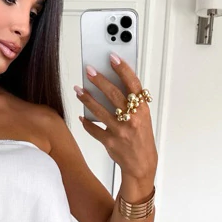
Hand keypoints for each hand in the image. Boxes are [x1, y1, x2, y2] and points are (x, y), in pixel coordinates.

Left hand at [74, 52, 157, 181]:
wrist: (142, 163)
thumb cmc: (141, 138)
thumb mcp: (143, 117)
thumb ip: (132, 103)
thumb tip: (113, 84)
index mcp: (142, 110)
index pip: (133, 85)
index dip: (123, 69)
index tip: (113, 57)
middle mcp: (132, 119)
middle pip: (113, 95)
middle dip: (99, 80)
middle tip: (89, 70)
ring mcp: (120, 131)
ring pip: (100, 111)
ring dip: (87, 98)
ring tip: (78, 89)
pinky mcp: (110, 142)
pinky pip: (94, 129)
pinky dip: (86, 122)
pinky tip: (81, 116)